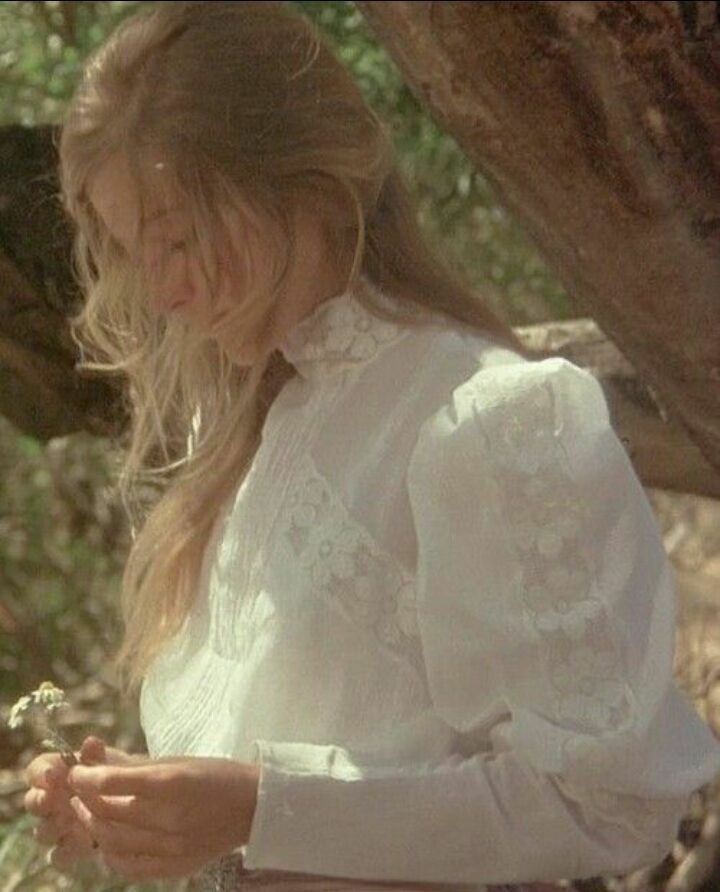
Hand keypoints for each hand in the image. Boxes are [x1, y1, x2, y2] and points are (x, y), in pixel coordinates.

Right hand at [24, 736, 138, 871]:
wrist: (140, 799)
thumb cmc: (121, 773)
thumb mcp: (114, 761)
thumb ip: (99, 755)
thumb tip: (91, 742)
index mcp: (56, 772)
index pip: (35, 771)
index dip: (41, 774)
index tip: (53, 776)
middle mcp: (50, 799)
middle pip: (32, 802)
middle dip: (42, 802)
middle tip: (57, 800)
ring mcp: (57, 826)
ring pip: (42, 831)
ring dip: (56, 827)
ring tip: (77, 821)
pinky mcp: (68, 849)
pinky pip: (56, 856)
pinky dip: (68, 852)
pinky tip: (86, 844)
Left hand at [67, 756, 260, 880]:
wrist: (254, 806)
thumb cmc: (215, 774)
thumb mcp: (177, 761)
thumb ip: (134, 764)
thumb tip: (94, 758)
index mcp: (174, 782)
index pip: (113, 783)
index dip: (86, 777)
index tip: (76, 771)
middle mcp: (171, 818)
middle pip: (108, 813)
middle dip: (84, 800)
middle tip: (78, 790)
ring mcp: (173, 848)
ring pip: (113, 841)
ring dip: (93, 825)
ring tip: (89, 811)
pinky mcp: (175, 868)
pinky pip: (129, 866)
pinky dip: (110, 854)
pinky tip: (108, 840)